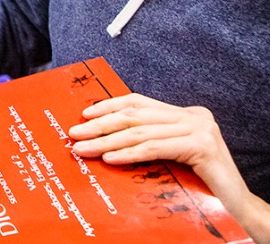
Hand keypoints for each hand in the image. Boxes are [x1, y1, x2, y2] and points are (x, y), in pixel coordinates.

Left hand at [68, 93, 269, 240]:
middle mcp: (193, 116)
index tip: (84, 114)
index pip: (138, 102)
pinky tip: (109, 158)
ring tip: (84, 148)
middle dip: (101, 124)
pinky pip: (154, 147)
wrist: (238, 210)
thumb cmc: (201, 187)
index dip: (109, 106)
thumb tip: (105, 140)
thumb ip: (148, 143)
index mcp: (184, 114)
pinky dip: (128, 153)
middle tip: (75, 133)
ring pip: (141, 131)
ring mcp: (199, 128)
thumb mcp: (170, 157)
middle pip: (136, 115)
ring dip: (107, 140)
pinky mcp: (201, 145)